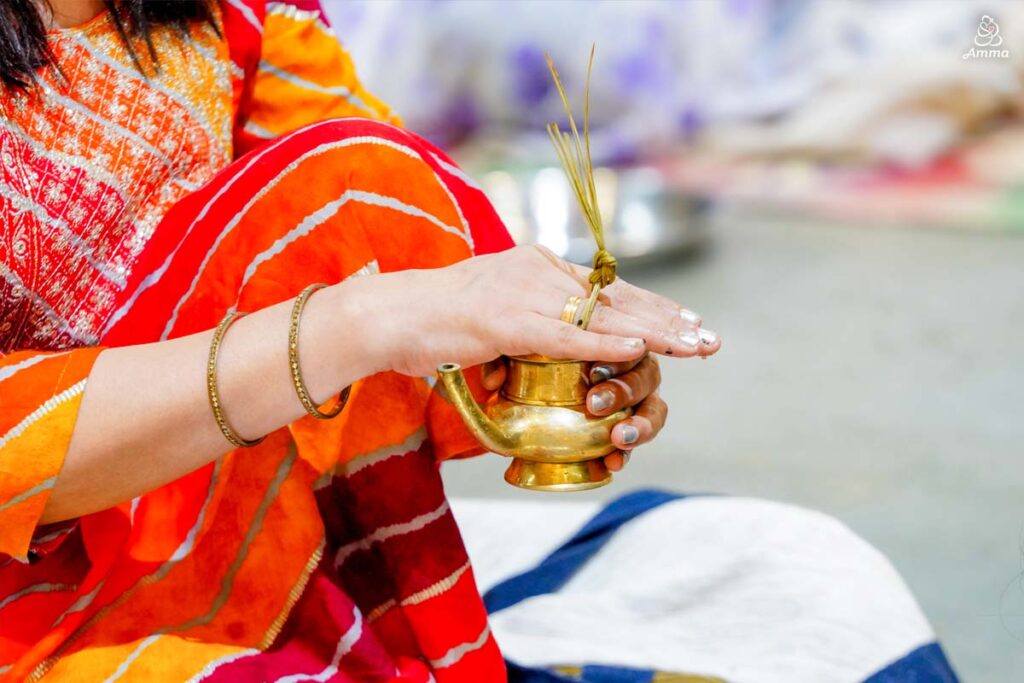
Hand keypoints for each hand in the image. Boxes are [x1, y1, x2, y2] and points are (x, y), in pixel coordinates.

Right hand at [351, 245, 719, 377]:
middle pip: (615, 298)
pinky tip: (638, 351)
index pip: (605, 287)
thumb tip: (543, 352)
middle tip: (708, 338)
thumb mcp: (489, 314)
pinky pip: (563, 336)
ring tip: (692, 346)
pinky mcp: (504, 322)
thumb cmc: (431, 320)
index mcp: (534, 266)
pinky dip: (603, 344)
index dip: (650, 305)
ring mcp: (521, 294)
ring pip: (600, 316)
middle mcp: (535, 271)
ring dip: (652, 334)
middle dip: (667, 320)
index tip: (687, 321)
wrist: (385, 314)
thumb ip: (524, 325)